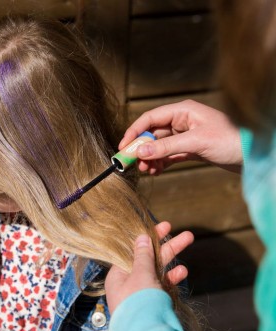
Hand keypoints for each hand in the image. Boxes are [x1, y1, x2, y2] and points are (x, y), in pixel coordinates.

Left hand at [105, 222, 193, 313]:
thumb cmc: (138, 302)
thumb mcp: (140, 274)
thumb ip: (142, 255)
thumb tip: (141, 237)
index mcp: (118, 275)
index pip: (133, 250)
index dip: (148, 237)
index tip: (164, 226)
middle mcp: (128, 283)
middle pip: (148, 259)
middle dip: (167, 246)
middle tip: (186, 234)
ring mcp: (141, 294)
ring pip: (157, 271)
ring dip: (172, 259)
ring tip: (189, 244)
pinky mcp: (152, 304)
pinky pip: (162, 287)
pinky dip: (171, 278)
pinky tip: (183, 272)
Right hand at [120, 100, 241, 174]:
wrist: (253, 155)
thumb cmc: (230, 140)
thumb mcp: (195, 142)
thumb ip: (166, 147)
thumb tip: (140, 151)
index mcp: (183, 111)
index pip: (150, 119)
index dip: (135, 132)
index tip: (124, 147)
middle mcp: (182, 121)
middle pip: (152, 134)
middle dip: (142, 149)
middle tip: (133, 164)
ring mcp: (185, 136)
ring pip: (159, 146)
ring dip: (150, 158)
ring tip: (146, 170)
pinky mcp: (190, 149)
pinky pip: (168, 155)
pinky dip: (160, 163)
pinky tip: (156, 171)